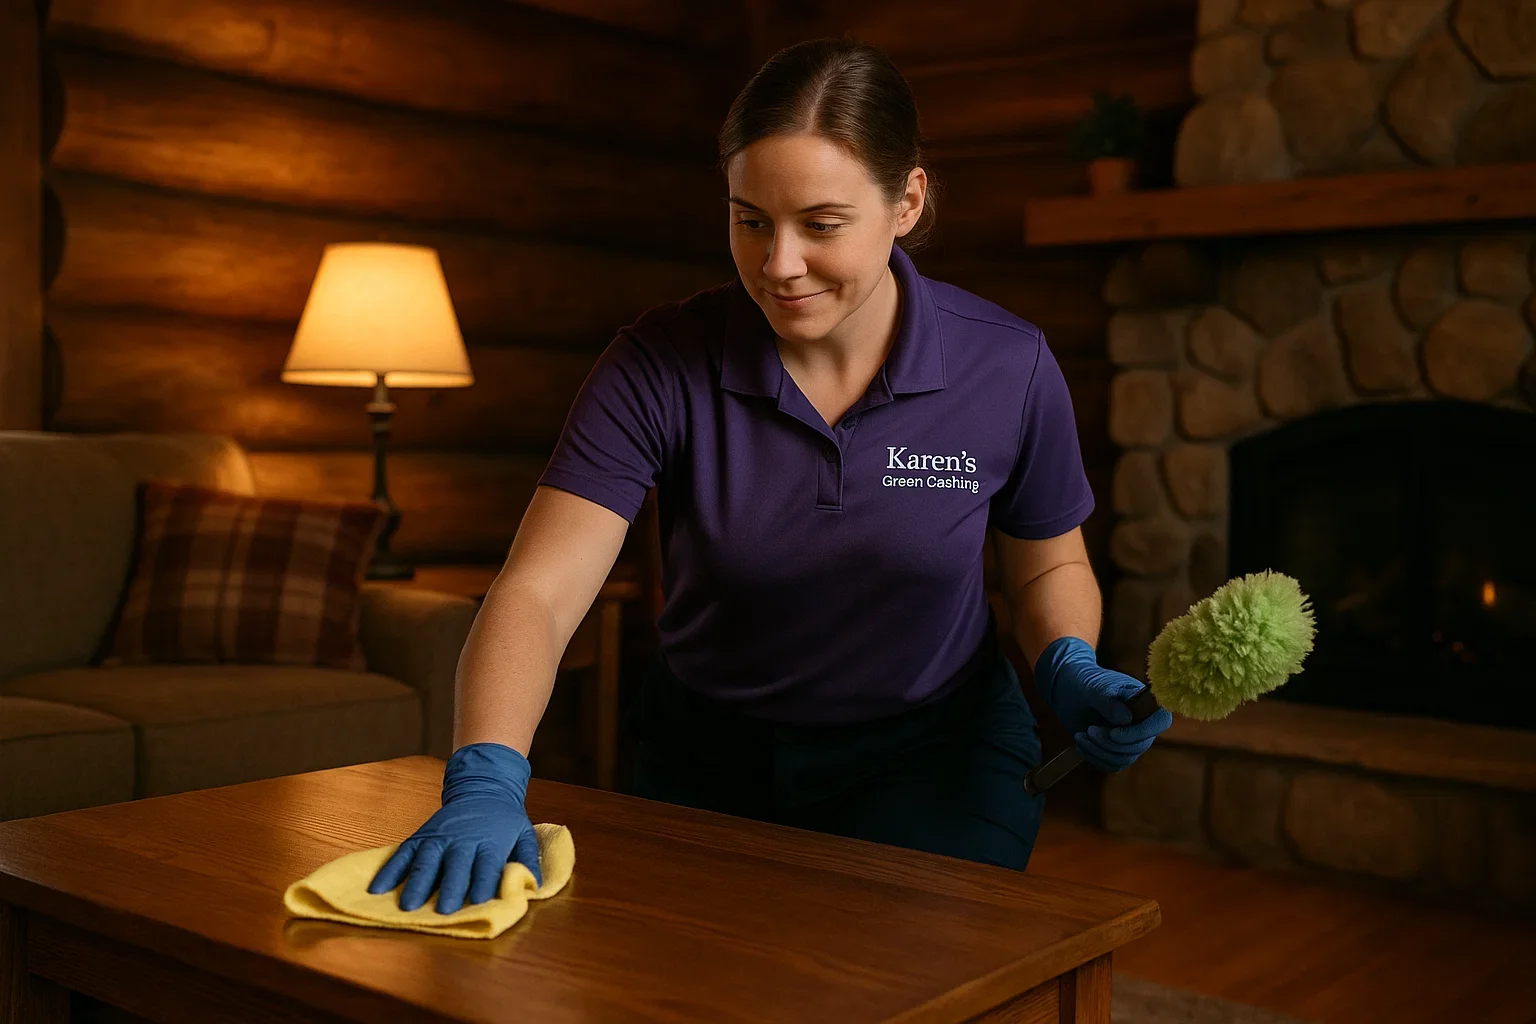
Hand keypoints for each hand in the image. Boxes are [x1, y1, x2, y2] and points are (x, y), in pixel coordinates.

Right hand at [367, 742, 542, 913]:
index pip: (487, 864)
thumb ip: (528, 859)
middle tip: (444, 910)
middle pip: (456, 865)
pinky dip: (389, 871)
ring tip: (407, 907)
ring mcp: (439, 837)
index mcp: (490, 841)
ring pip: (426, 860)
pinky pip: (402, 854)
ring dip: (416, 883)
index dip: (484, 881)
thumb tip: (534, 884)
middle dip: (450, 887)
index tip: (480, 900)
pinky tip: (376, 889)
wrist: (482, 788)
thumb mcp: (524, 834)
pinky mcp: (421, 836)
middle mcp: (462, 839)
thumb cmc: (505, 820)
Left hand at [1033, 636, 1172, 772]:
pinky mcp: (1117, 750)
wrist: (1070, 691)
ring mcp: (1131, 738)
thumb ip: (1108, 701)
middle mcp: (1142, 723)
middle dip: (1110, 743)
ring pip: (1124, 758)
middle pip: (1139, 745)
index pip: (1160, 722)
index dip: (1141, 733)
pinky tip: (1080, 744)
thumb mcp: (1094, 688)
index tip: (1113, 734)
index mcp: (1144, 701)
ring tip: (1080, 735)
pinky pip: (1112, 764)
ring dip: (1099, 751)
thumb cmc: (1086, 683)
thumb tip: (1126, 719)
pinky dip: (1094, 757)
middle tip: (1089, 730)